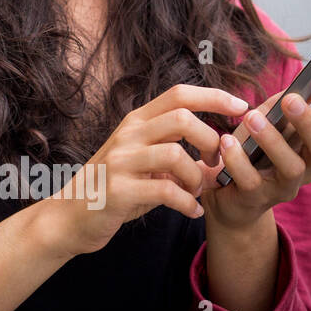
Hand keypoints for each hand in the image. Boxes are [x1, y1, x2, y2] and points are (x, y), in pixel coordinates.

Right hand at [52, 85, 249, 255]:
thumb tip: (222, 157)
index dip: (214, 96)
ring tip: (196, 191)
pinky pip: (166, 191)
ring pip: (176, 154)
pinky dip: (188, 204)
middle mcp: (128, 135)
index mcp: (136, 123)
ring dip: (197, 177)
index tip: (241, 106)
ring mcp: (121, 162)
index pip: (178, 94)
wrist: (70, 216)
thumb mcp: (143, 163)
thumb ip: (177, 154)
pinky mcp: (119, 190)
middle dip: (211, 140)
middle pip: (182, 117)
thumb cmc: (113, 188)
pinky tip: (192, 212)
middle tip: (215, 162)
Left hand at [200, 55, 310, 230]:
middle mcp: (307, 168)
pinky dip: (238, 160)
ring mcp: (283, 187)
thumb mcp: (266, 125)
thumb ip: (282, 105)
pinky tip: (226, 142)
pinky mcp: (255, 199)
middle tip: (291, 99)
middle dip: (308, 121)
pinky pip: (251, 181)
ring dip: (273, 139)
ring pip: (291, 166)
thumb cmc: (250, 155)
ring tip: (252, 118)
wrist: (227, 200)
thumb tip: (306, 76)